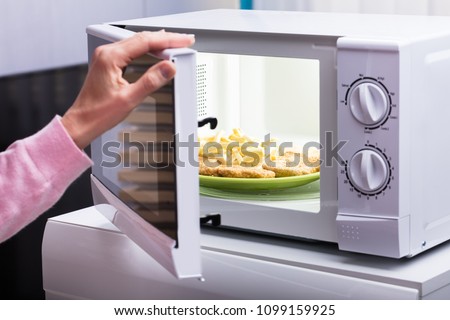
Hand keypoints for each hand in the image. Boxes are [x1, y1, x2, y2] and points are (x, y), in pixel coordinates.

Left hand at [61, 31, 194, 148]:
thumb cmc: (98, 114)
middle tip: (184, 41)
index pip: (145, 42)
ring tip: (175, 44)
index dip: (168, 40)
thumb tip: (168, 68)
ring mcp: (106, 57)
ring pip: (137, 42)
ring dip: (157, 43)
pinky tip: (156, 52)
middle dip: (165, 39)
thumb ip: (151, 81)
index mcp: (110, 58)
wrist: (82, 122)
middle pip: (142, 38)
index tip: (183, 41)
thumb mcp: (129, 99)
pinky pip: (131, 49)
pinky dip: (147, 49)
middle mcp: (107, 53)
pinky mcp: (108, 63)